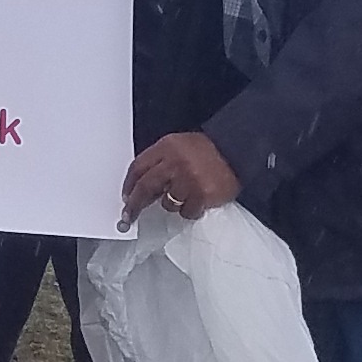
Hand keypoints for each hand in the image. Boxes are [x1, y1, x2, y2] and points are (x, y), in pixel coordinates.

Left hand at [120, 131, 239, 224]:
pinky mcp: (202, 195)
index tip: (125, 197)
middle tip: (129, 216)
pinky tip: (198, 200)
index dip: (128, 185)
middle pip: (146, 187)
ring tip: (187, 193)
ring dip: (172, 203)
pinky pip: (186, 212)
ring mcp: (189, 180)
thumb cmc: (207, 150)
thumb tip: (140, 187)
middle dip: (135, 204)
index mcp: (167, 147)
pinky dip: (190, 210)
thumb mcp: (178, 145)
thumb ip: (159, 161)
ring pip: (167, 203)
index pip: (138, 167)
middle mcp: (175, 163)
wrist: (237, 151)